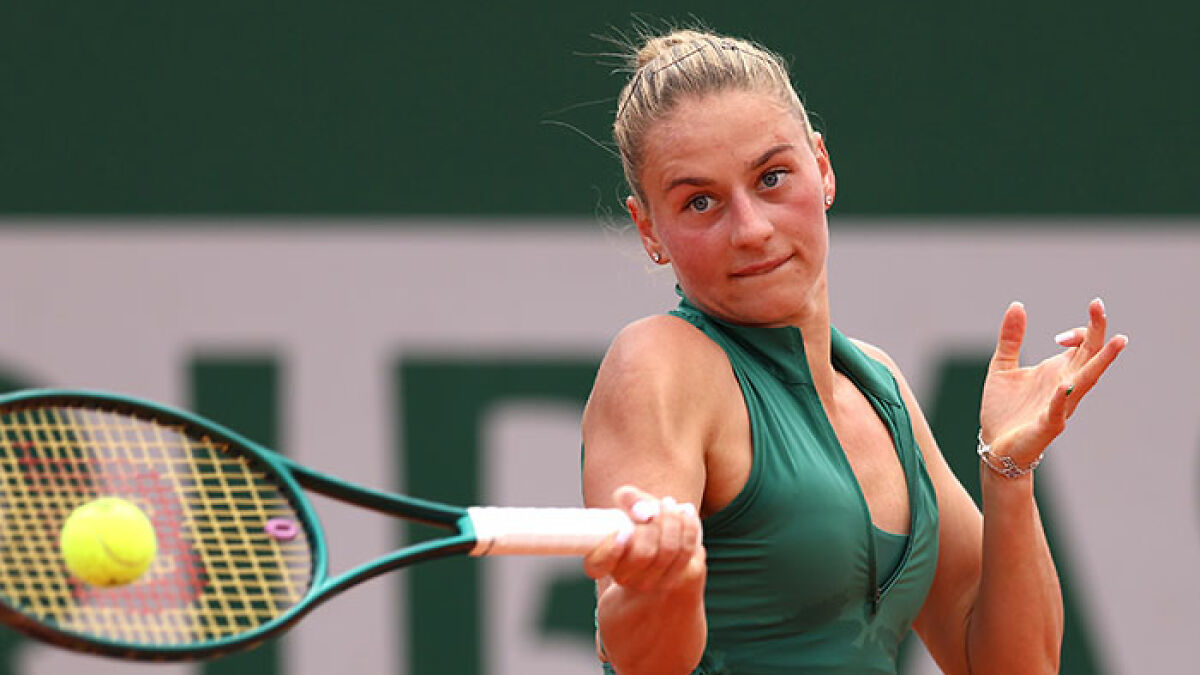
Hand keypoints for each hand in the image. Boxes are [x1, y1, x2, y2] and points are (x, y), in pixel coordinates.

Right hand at [583, 485, 704, 594]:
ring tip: (671, 503)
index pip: (599, 565)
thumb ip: (630, 499)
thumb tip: (645, 512)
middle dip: (657, 522)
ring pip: (668, 551)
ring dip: (674, 520)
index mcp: (604, 561)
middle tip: (663, 501)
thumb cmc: (637, 518)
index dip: (610, 552)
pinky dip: (689, 527)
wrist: (661, 538)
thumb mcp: (628, 503)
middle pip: (643, 553)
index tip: (624, 532)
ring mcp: (651, 582)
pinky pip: (687, 552)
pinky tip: (687, 512)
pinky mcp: (678, 578)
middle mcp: (625, 577)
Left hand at [980, 298, 1127, 464]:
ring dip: (1100, 362)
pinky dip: (1061, 398)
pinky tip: (1065, 385)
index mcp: (1058, 371)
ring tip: (1117, 343)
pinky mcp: (1047, 426)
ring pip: (1086, 381)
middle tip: (1098, 305)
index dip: (1079, 332)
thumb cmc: (1004, 408)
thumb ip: (1011, 338)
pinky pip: (1057, 411)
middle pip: (1091, 356)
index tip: (1058, 336)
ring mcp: (1060, 406)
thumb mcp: (1002, 366)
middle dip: (1097, 331)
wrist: (994, 446)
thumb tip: (1017, 305)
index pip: (1085, 345)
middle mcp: (1066, 386)